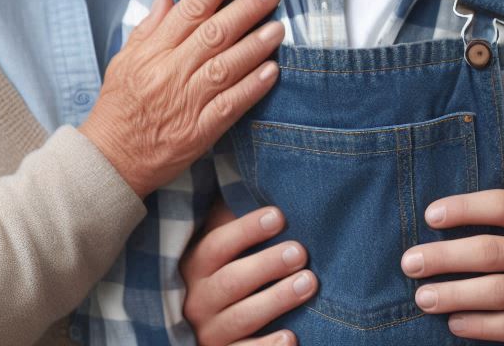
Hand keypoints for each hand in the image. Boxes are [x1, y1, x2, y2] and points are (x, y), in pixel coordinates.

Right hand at [80, 0, 283, 197]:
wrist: (108, 162)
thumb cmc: (119, 107)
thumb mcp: (123, 61)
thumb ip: (149, 28)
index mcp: (152, 52)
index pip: (190, 8)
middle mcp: (169, 73)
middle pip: (213, 33)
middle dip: (245, 8)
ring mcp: (185, 103)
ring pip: (225, 67)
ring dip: (255, 45)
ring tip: (279, 26)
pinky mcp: (198, 132)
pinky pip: (229, 106)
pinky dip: (251, 88)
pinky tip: (272, 71)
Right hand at [181, 197, 317, 345]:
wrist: (201, 321)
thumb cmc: (223, 266)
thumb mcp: (219, 239)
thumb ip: (230, 213)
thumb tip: (258, 175)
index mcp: (194, 265)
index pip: (217, 245)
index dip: (246, 230)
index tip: (279, 216)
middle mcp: (197, 300)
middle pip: (231, 281)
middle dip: (268, 264)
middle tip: (301, 251)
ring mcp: (208, 332)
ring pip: (241, 318)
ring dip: (277, 300)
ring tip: (309, 282)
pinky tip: (292, 338)